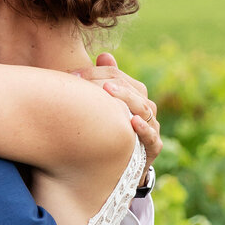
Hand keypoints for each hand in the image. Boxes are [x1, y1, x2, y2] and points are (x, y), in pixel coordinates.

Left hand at [73, 52, 161, 168]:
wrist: (119, 169)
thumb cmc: (109, 133)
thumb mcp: (103, 108)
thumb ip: (103, 81)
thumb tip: (105, 55)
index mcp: (133, 94)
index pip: (117, 76)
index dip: (95, 73)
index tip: (72, 75)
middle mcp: (144, 108)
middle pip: (131, 89)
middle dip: (110, 82)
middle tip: (88, 79)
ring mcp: (151, 127)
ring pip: (144, 108)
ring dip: (127, 99)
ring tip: (110, 90)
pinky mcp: (152, 148)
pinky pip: (152, 137)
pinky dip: (144, 129)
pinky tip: (133, 121)